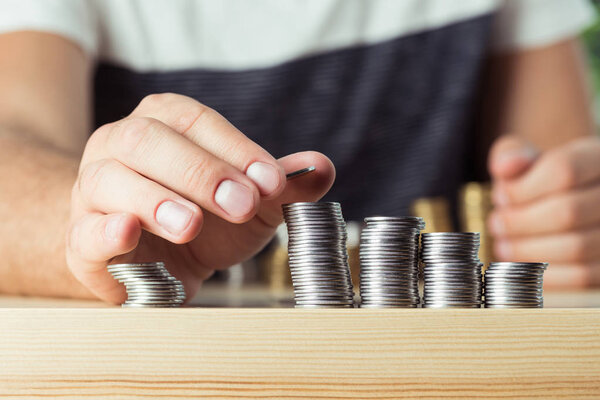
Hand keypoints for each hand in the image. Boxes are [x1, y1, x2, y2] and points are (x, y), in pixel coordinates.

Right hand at [66, 93, 334, 302]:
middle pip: (150, 140)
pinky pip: (84, 230)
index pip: (197, 121)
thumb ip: (282, 184)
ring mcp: (96, 190)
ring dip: (157, 200)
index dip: (235, 149)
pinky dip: (105, 231)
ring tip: (192, 224)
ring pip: (113, 180)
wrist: (156, 261)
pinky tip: (128, 231)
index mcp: (164, 124)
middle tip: (241, 202)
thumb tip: (322, 167)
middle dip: (200, 172)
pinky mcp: (81, 239)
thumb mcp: (250, 201)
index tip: (272, 181)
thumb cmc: (203, 221)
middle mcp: (122, 146)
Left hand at [487, 135, 599, 289]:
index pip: (563, 169)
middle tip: (496, 226)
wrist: (562, 208)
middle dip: (520, 223)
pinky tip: (522, 266)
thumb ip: (511, 155)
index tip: (499, 198)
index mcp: (597, 158)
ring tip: (504, 246)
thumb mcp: (524, 160)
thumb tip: (503, 166)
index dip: (522, 188)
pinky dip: (544, 275)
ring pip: (575, 248)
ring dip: (528, 250)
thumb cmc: (537, 182)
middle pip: (567, 212)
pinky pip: (582, 278)